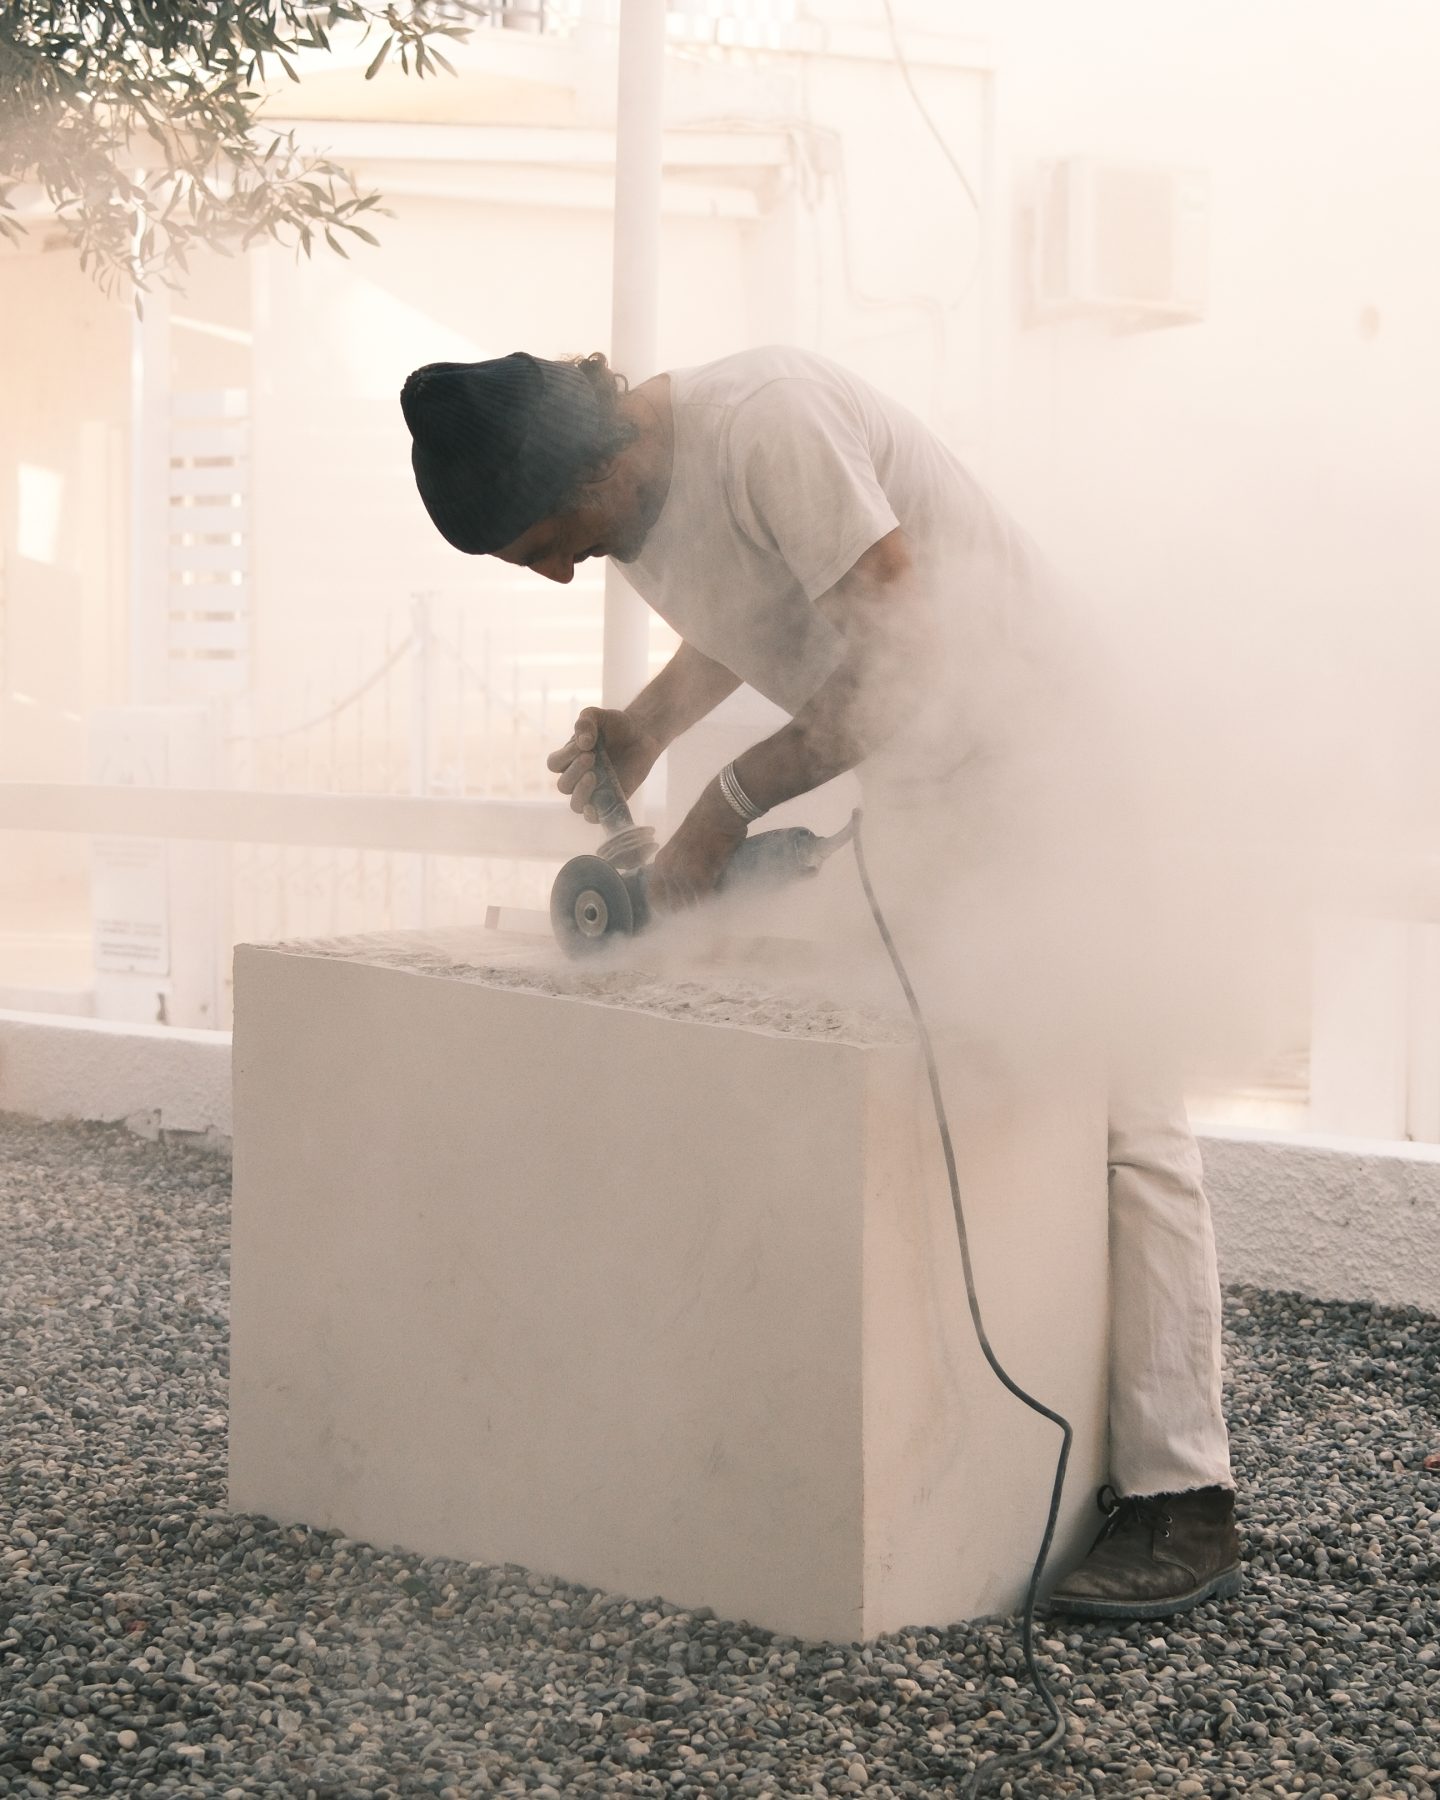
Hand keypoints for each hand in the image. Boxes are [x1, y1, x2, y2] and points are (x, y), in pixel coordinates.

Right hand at [547, 707, 660, 820]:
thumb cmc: (616, 726)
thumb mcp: (599, 716)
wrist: (642, 734)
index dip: (565, 755)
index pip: (555, 764)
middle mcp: (578, 777)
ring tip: (593, 776)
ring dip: (581, 792)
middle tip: (591, 757)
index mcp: (570, 759)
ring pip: (576, 804)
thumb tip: (582, 742)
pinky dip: (592, 814)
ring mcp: (594, 791)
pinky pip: (595, 817)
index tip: (584, 743)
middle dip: (574, 771)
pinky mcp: (611, 801)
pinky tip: (595, 804)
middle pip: (564, 785)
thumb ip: (586, 721)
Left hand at [646, 782, 747, 913]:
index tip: (674, 919)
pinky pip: (704, 900)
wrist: (718, 811)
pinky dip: (711, 906)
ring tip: (708, 918)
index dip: (664, 910)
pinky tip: (718, 909)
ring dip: (699, 912)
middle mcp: (668, 871)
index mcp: (661, 864)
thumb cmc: (705, 826)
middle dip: (685, 915)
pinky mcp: (701, 876)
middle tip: (696, 922)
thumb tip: (684, 890)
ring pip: (690, 904)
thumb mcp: (682, 848)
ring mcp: (683, 875)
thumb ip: (679, 867)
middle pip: (673, 905)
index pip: (654, 897)